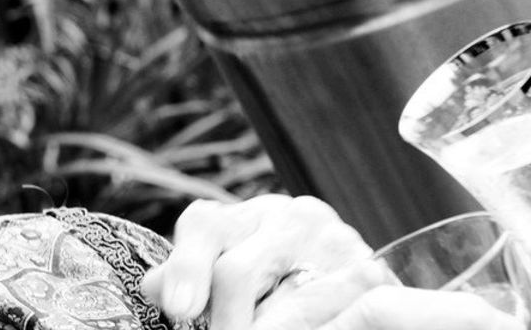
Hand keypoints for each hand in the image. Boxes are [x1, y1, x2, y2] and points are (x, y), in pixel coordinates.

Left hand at [142, 195, 519, 329]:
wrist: (349, 278)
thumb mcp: (227, 266)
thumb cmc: (272, 278)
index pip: (206, 227)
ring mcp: (337, 244)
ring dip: (267, 328)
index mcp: (248, 213)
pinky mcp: (372, 277)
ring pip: (287, 304)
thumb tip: (159, 287)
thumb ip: (190, 274)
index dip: (187, 268)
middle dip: (225, 322)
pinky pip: (332, 317)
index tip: (180, 311)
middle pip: (238, 271)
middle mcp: (294, 217)